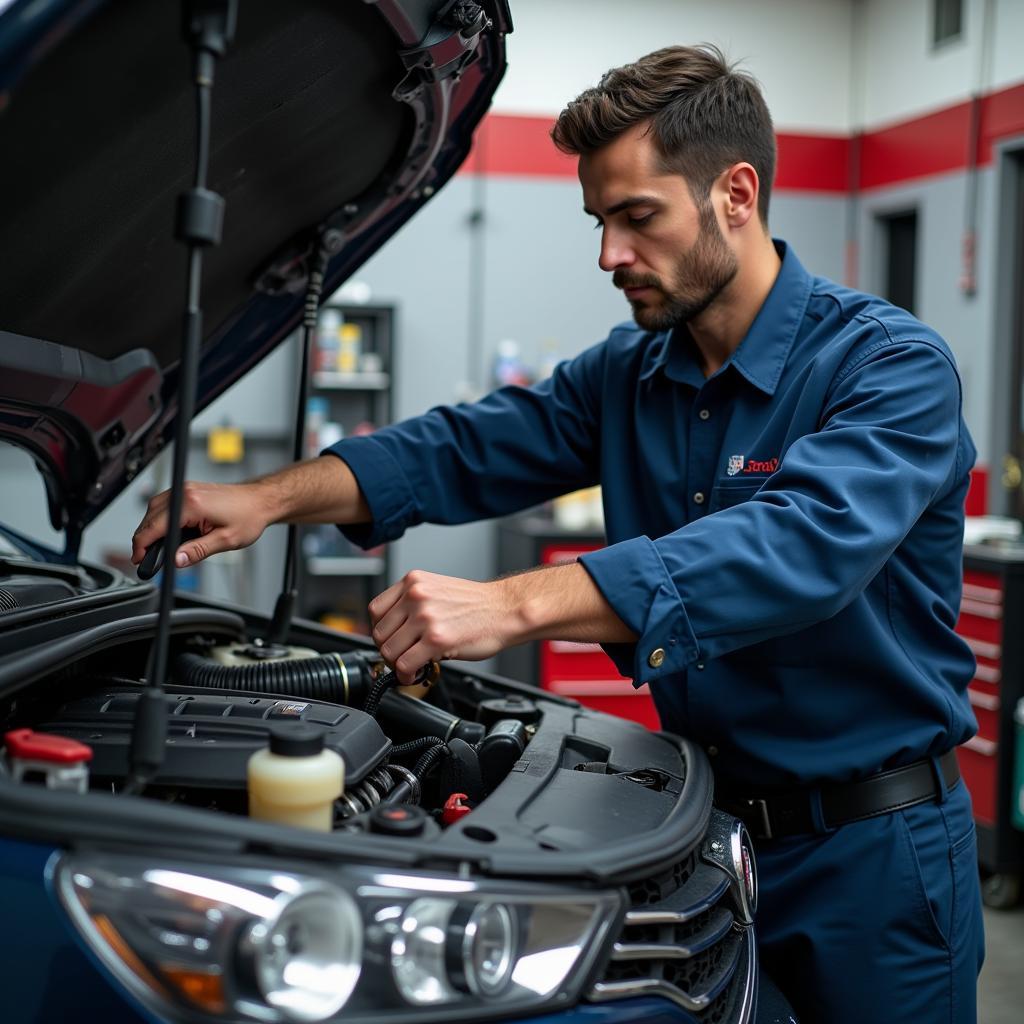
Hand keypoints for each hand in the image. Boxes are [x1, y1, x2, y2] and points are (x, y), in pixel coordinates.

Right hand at [131, 480, 273, 568]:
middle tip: (144, 558)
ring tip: (154, 547)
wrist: (260, 501)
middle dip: (143, 538)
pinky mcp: (189, 490)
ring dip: (150, 527)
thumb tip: (176, 560)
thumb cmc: (249, 516)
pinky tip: (165, 531)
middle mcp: (185, 493)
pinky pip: (165, 504)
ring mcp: (186, 489)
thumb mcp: (224, 541)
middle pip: (150, 517)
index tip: (139, 559)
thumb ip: (197, 551)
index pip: (155, 526)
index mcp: (192, 504)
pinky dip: (160, 518)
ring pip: (154, 509)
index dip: (142, 545)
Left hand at [369, 570, 520, 682]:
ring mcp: (425, 617)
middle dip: (389, 650)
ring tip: (411, 666)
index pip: (376, 610)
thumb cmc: (478, 604)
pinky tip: (417, 673)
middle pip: (379, 633)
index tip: (390, 640)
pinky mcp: (436, 639)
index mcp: (414, 582)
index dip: (381, 630)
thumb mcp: (437, 591)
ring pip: (389, 651)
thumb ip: (412, 604)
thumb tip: (393, 632)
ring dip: (397, 665)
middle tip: (403, 657)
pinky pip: (405, 664)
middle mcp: (416, 596)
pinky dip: (406, 675)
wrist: (506, 610)